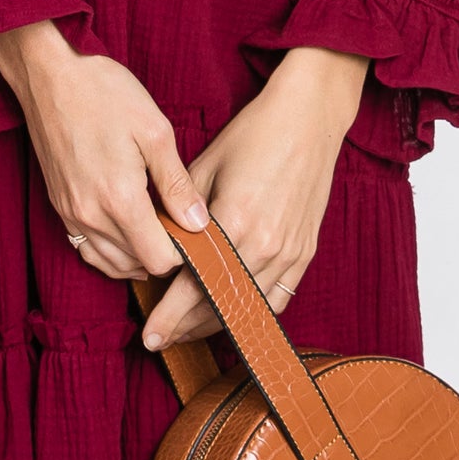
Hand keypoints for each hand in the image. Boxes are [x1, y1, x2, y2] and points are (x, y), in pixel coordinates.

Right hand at [0, 21, 209, 278]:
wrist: (48, 75)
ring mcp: (69, 213)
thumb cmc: (103, 93)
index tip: (194, 231)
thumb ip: (177, 183)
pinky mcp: (58, 205)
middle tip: (179, 223)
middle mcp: (91, 216)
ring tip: (157, 226)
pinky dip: (110, 250)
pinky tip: (126, 229)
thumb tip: (199, 223)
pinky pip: (87, 249)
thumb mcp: (154, 131)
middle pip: (137, 266)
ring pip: (111, 263)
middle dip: (162, 253)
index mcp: (120, 199)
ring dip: (137, 255)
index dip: (183, 253)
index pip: (159, 261)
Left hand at [136, 47, 369, 351]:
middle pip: (220, 304)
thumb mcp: (205, 166)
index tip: (150, 336)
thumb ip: (180, 211)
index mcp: (234, 221)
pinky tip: (233, 315)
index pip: (195, 285)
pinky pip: (279, 298)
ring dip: (217, 324)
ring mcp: (289, 252)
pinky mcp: (305, 252)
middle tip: (162, 338)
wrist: (308, 120)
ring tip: (189, 329)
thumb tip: (155, 243)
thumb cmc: (252, 136)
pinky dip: (254, 312)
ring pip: (249, 308)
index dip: (170, 315)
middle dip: (187, 327)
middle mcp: (264, 245)